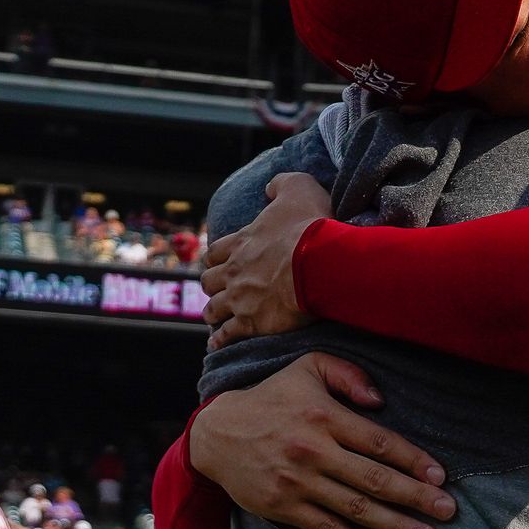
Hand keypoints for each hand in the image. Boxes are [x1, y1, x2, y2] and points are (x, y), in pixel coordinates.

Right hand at [189, 352, 455, 528]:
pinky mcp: (281, 507)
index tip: (440, 477)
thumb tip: (380, 400)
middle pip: (374, 478)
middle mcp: (313, 450)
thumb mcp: (308, 368)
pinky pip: (323, 528)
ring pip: (354, 507)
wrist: (216, 433)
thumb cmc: (273, 397)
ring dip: (393, 525)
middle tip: (448, 512)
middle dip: (415, 497)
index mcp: (325, 416)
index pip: (380, 442)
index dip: (414, 460)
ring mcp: (297, 482)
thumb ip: (348, 375)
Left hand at [201, 172, 329, 349]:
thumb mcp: (299, 188)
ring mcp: (240, 298)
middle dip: (212, 284)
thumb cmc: (311, 226)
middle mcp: (234, 270)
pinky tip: (216, 345)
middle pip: (209, 281)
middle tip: (217, 289)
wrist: (319, 263)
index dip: (217, 258)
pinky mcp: (252, 322)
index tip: (221, 262)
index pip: (217, 251)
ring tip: (214, 316)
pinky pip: (228, 334)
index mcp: (242, 241)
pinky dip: (220, 340)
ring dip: (213, 311)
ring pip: (213, 308)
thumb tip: (270, 187)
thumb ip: (282, 184)